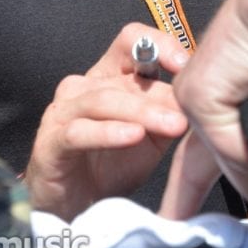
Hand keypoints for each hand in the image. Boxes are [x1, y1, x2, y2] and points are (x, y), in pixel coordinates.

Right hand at [25, 23, 189, 219]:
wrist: (75, 206)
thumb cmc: (112, 165)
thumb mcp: (151, 137)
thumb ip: (168, 113)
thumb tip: (195, 99)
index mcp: (108, 75)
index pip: (132, 41)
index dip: (159, 44)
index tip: (187, 64)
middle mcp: (84, 85)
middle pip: (122, 76)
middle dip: (158, 95)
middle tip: (186, 114)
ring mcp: (64, 110)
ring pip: (104, 101)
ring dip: (141, 113)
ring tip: (171, 126)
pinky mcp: (51, 140)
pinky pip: (80, 131)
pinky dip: (109, 133)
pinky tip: (133, 136)